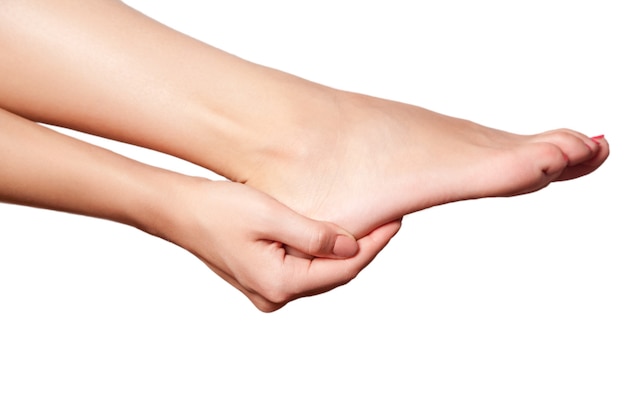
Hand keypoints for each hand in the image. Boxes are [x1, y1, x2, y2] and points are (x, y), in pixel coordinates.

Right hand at [160, 179, 401, 311]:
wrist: (178, 212)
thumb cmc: (217, 210)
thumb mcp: (272, 216)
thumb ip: (315, 235)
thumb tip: (351, 246)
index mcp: (278, 284)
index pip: (342, 268)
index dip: (372, 245)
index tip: (395, 222)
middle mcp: (274, 295)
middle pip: (333, 274)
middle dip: (362, 248)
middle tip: (388, 220)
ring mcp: (267, 291)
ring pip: (318, 272)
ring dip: (342, 251)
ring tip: (369, 226)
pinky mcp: (262, 280)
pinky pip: (302, 269)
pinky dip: (321, 253)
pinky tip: (334, 234)